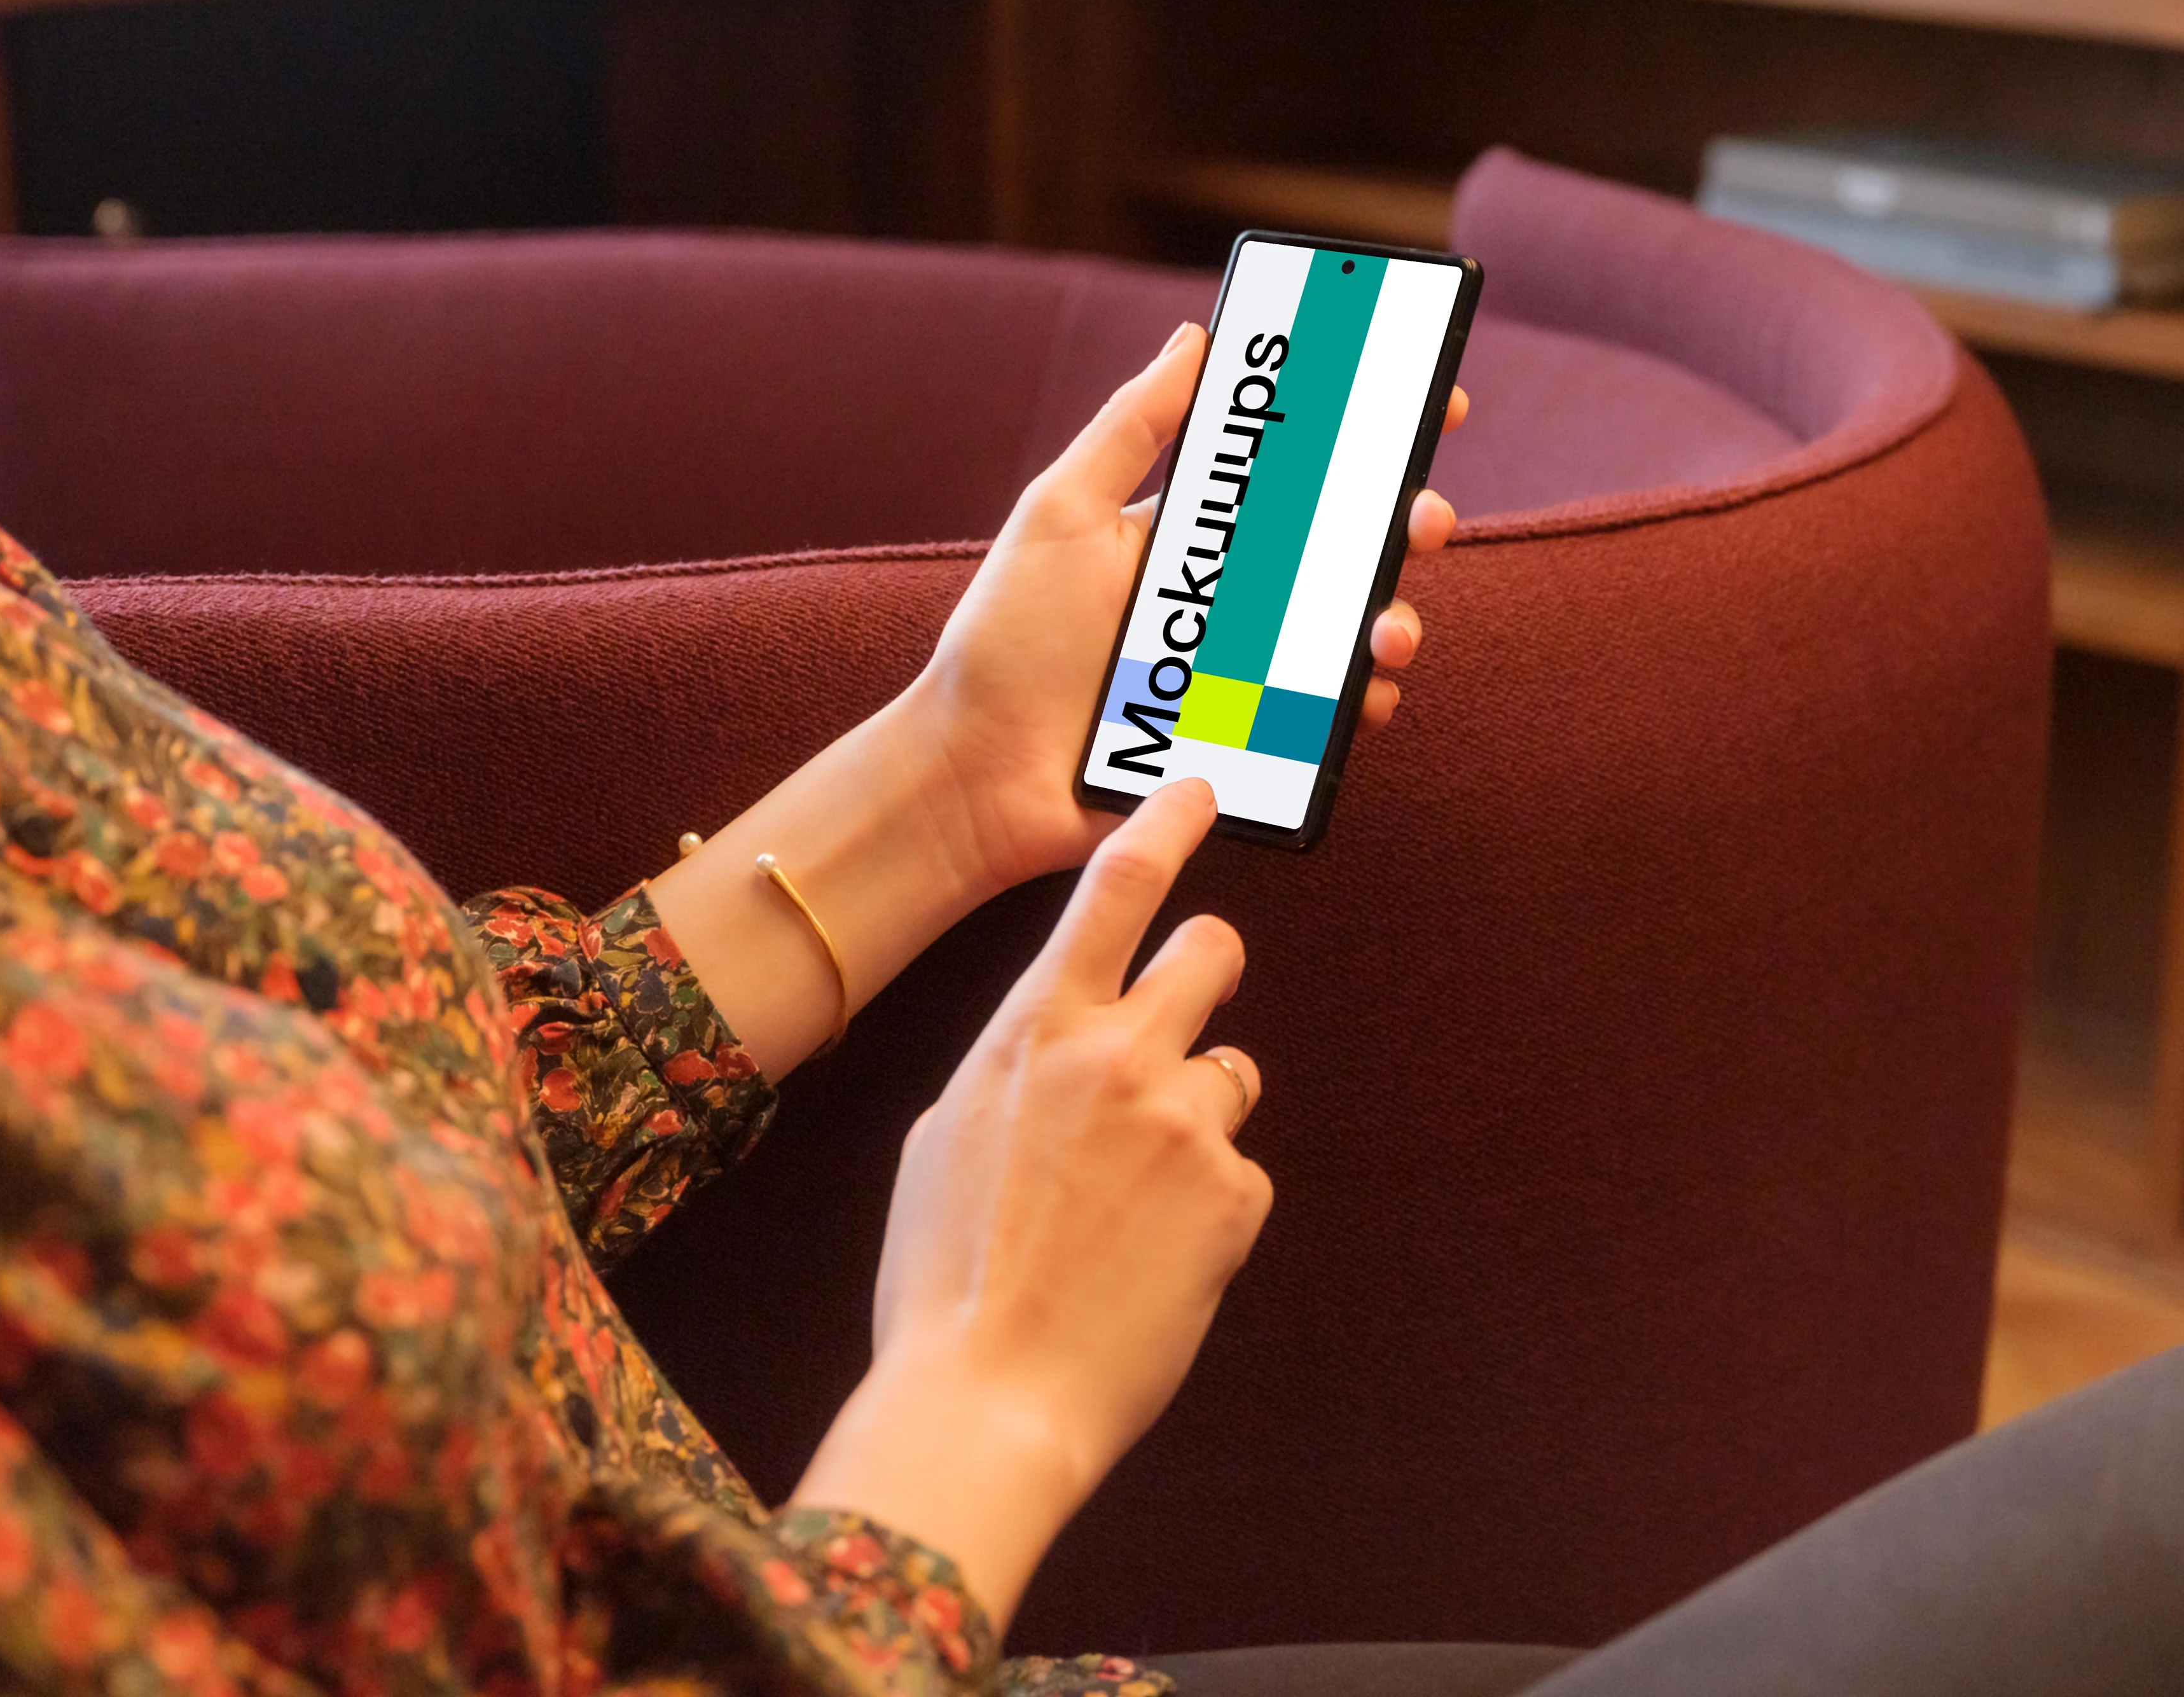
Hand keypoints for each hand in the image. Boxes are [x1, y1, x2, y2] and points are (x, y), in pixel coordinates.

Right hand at [790, 781, 1262, 1630]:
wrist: (989, 1396)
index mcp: (1032, 1033)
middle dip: (1210, 965)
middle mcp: (1117, 1056)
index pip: (1114, 892)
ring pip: (1230, 1074)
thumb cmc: (944, 1275)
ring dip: (1198, 1118)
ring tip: (1134, 1201)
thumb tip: (1057, 1044)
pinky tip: (1152, 1260)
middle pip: (1211, 952)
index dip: (1165, 827)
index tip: (1199, 788)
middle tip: (1194, 1005)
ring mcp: (1185, 1122)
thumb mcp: (946, 1138)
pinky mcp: (1235, 1195)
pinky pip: (1239, 1173)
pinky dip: (1207, 1209)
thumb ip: (1017, 1068)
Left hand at [902, 323, 1467, 896]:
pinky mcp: (1254, 739)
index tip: (1430, 403)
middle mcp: (1234, 595)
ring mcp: (1250, 669)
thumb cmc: (1004, 639)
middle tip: (1420, 521)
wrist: (978, 772)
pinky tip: (1364, 697)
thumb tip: (1196, 336)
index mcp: (1197, 531)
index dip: (1369, 435)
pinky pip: (1332, 718)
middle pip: (1347, 548)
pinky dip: (1363, 704)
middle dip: (1405, 525)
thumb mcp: (1060, 512)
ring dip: (1393, 620)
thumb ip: (1132, 428)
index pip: (1298, 469)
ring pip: (1354, 632)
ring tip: (1382, 631)